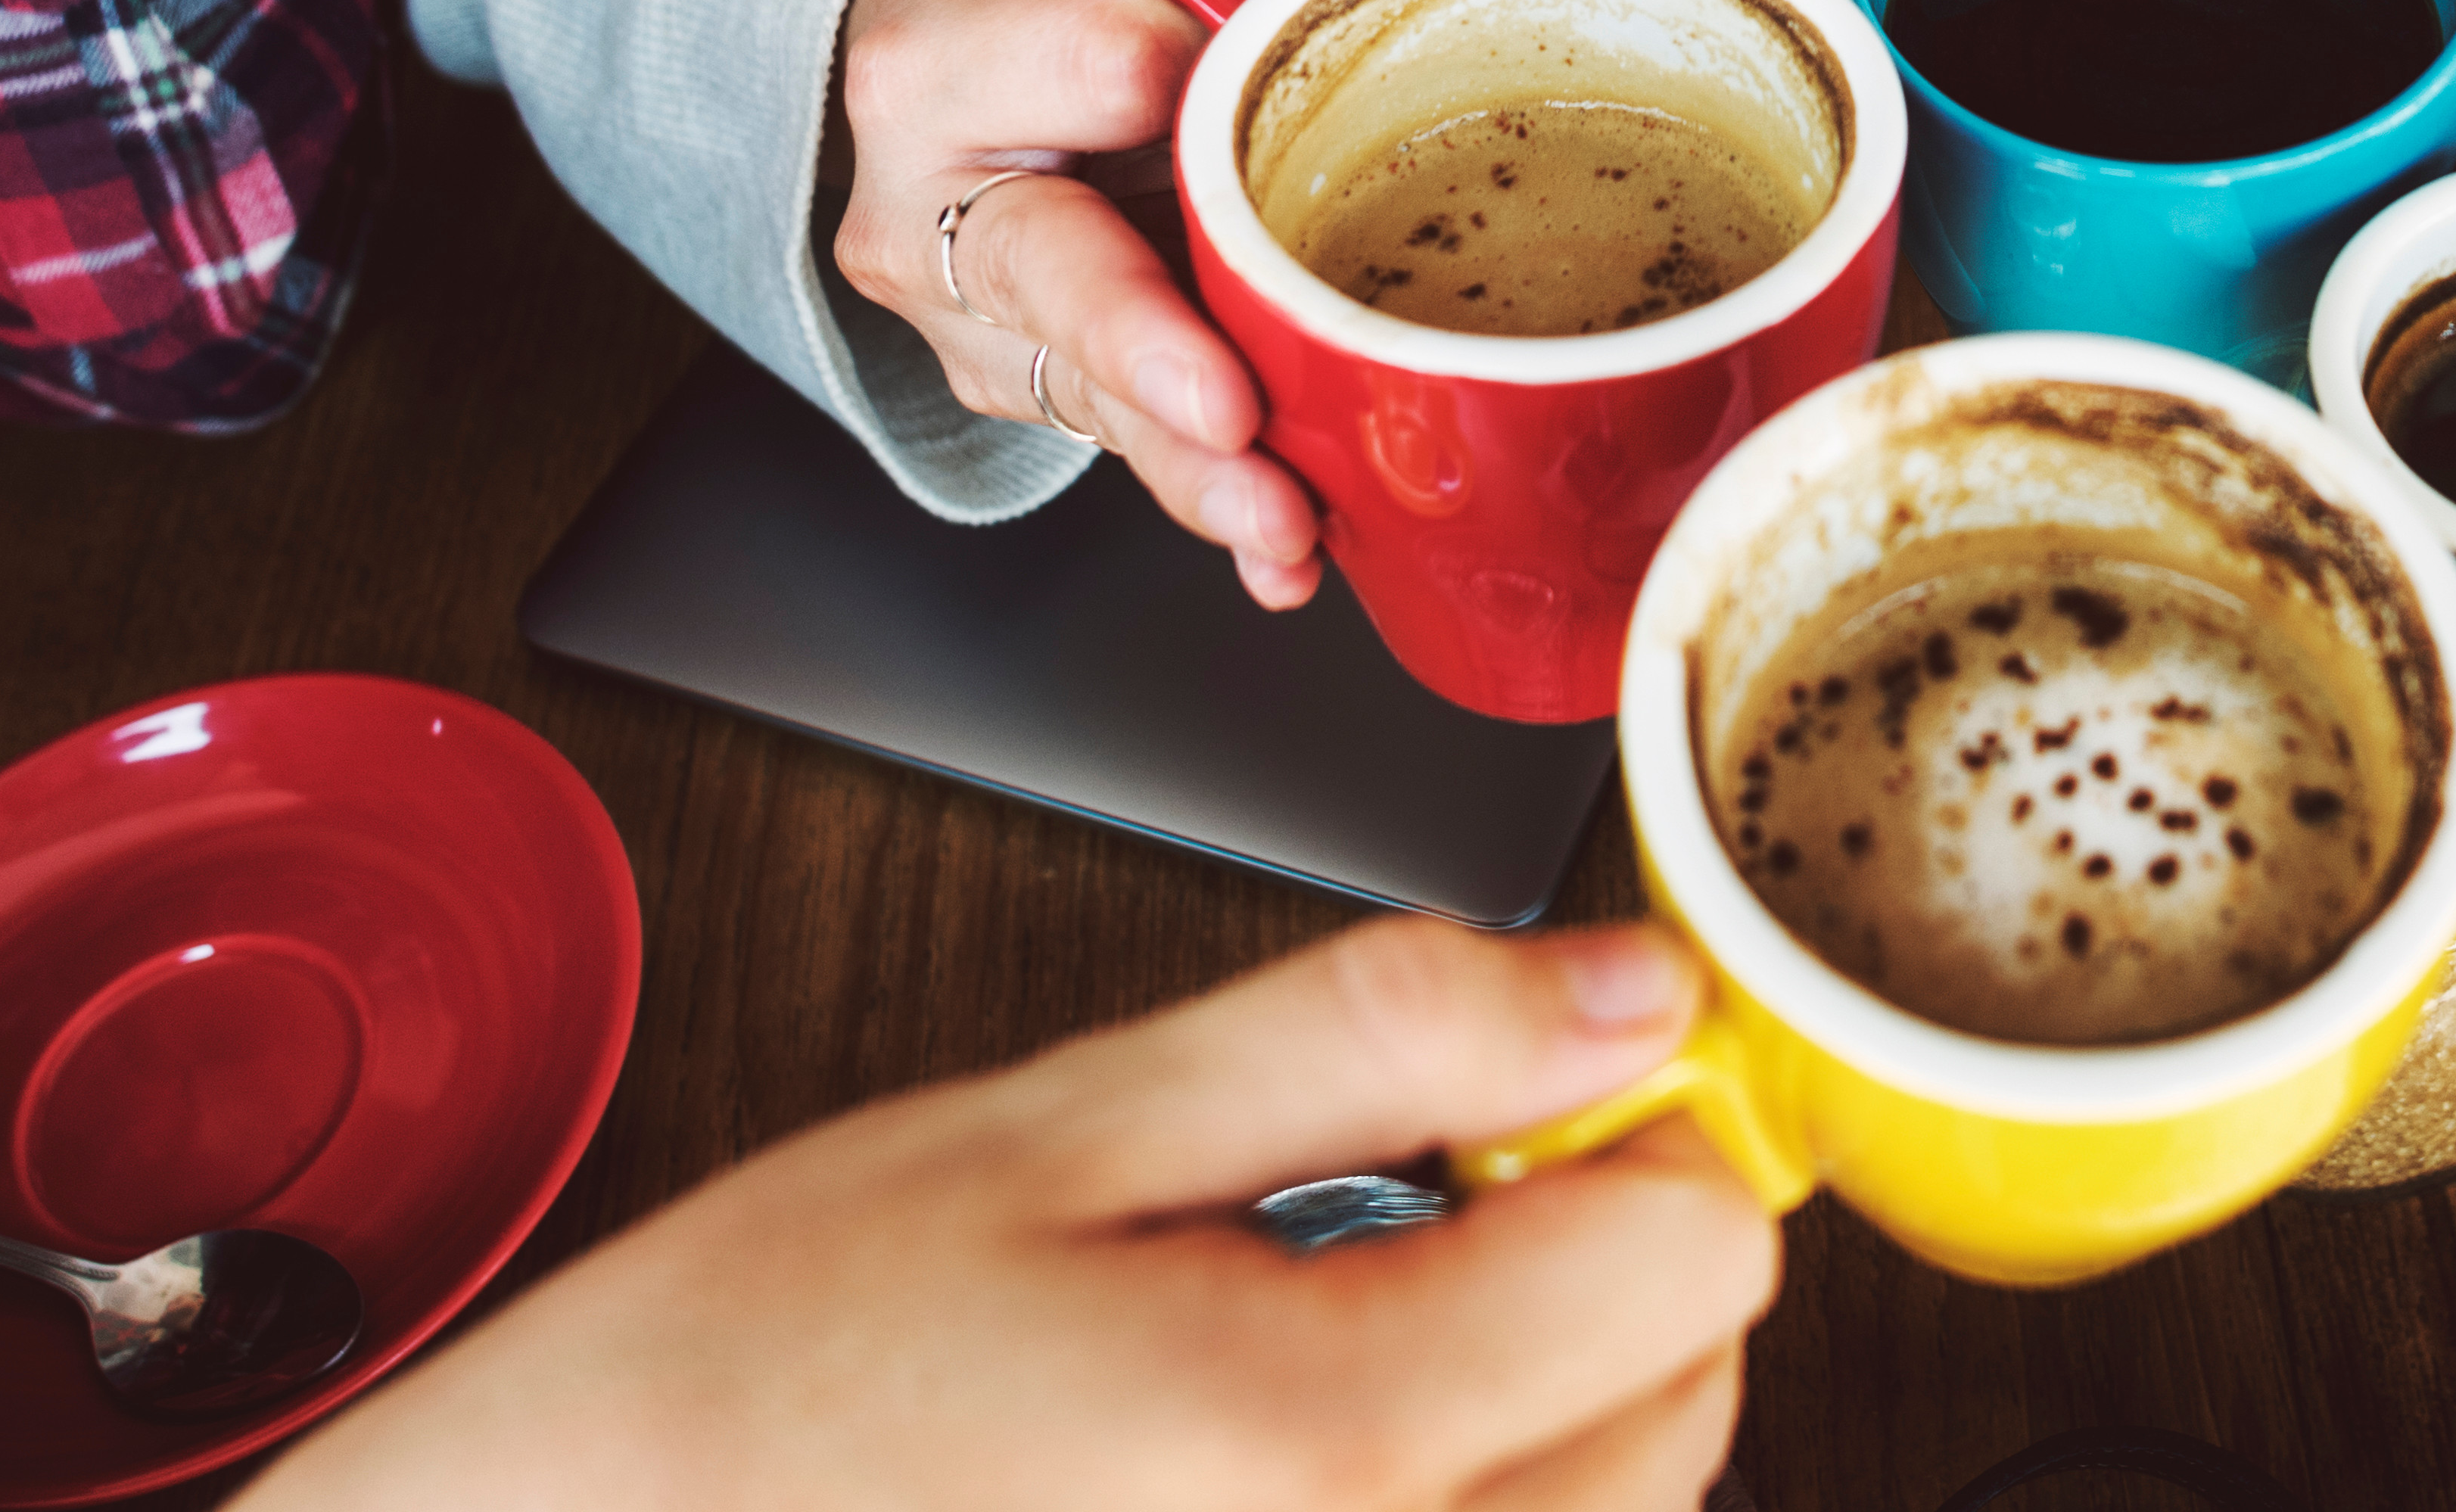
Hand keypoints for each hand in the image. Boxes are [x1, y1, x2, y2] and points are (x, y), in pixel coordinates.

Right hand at [250, 917, 1780, 1511]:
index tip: (1521, 1103)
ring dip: (1527, 1419)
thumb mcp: (1061, 1126)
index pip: (1695, 1260)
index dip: (1629, 1135)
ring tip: (1288, 1361)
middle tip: (1378, 1217)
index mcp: (1323, 1441)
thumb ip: (1378, 1040)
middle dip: (1585, 1280)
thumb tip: (1626, 994)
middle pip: (1682, 1413)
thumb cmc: (759, 1375)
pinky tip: (1267, 1474)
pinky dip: (1443, 1509)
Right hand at [831, 0, 1341, 602]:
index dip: (1146, 78)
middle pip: (1049, 273)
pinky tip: (1279, 553)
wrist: (980, 90)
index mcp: (946, 56)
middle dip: (1148, 349)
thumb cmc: (1092, 5)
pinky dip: (1216, 497)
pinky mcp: (1027, 393)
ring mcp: (973, 324)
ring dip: (1200, 468)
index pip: (1067, 67)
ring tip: (1283, 518)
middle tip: (1227, 411)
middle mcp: (928, 203)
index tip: (1192, 91)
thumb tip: (1409, 20)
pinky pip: (1130, 446)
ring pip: (1095, 397)